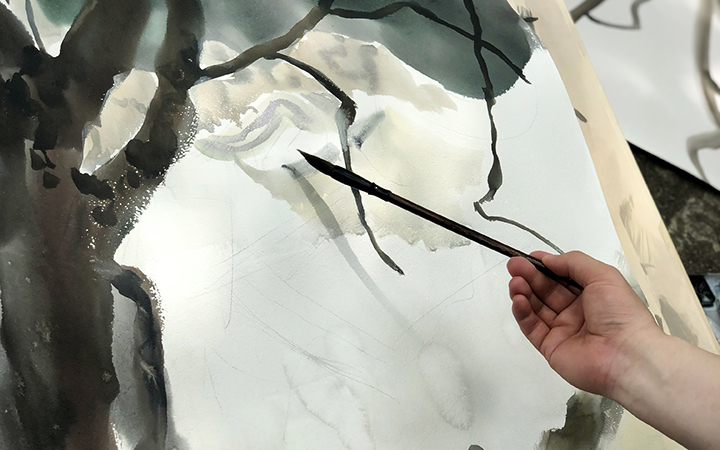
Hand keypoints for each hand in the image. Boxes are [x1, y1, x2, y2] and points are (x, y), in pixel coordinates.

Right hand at [507, 251, 659, 396]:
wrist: (626, 356)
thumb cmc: (622, 316)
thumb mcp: (603, 275)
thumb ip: (573, 263)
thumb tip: (549, 259)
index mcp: (593, 294)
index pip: (561, 277)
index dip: (544, 266)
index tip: (528, 258)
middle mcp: (577, 312)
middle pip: (546, 290)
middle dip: (529, 276)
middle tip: (514, 266)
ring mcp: (563, 330)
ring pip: (536, 307)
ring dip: (523, 292)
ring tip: (515, 281)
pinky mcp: (551, 347)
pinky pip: (531, 327)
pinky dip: (522, 313)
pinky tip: (519, 300)